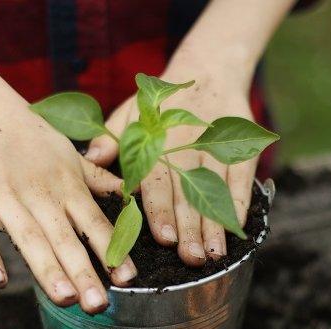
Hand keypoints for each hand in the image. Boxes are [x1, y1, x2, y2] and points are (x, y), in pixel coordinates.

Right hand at [0, 71, 136, 312]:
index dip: (111, 250)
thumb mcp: (68, 153)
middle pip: (65, 239)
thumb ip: (98, 180)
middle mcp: (39, 194)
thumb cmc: (27, 134)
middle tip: (100, 305)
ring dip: (47, 270)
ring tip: (66, 300)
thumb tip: (131, 195)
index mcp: (66, 184)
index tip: (128, 278)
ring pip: (29, 239)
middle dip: (84, 272)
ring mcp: (4, 199)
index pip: (94, 222)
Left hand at [84, 67, 258, 265]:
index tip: (165, 238)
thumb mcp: (131, 112)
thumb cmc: (161, 104)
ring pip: (216, 190)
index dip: (161, 209)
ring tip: (214, 256)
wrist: (209, 69)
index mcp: (156, 139)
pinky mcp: (241, 149)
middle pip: (188, 191)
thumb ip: (112, 139)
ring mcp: (216, 148)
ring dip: (215, 225)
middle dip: (189, 227)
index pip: (157, 178)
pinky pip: (240, 181)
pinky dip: (239, 206)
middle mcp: (187, 144)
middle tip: (189, 258)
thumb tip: (89, 159)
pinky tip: (237, 232)